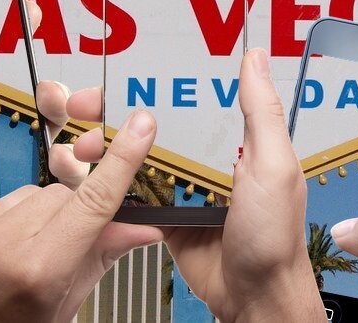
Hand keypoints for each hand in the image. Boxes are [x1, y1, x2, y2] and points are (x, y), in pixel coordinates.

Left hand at [0, 110, 163, 321]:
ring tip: (35, 255)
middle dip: (77, 213)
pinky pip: (1, 204)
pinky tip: (11, 250)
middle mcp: (1, 247)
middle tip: (76, 245)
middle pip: (63, 195)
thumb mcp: (62, 311)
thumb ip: (100, 259)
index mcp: (38, 272)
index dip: (121, 161)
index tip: (140, 128)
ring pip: (33, 194)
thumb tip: (141, 227)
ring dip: (45, 214)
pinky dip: (15, 219)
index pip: (93, 202)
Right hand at [67, 49, 324, 322]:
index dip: (151, 83)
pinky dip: (108, 185)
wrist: (253, 298)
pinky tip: (88, 175)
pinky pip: (130, 194)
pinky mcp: (163, 217)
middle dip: (114, 113)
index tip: (121, 75)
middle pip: (151, 124)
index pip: (187, 100)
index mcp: (234, 141)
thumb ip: (262, 113)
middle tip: (85, 108)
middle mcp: (205, 160)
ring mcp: (182, 189)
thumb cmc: (274, 237)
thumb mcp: (273, 166)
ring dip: (104, 148)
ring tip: (82, 148)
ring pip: (134, 157)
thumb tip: (256, 59)